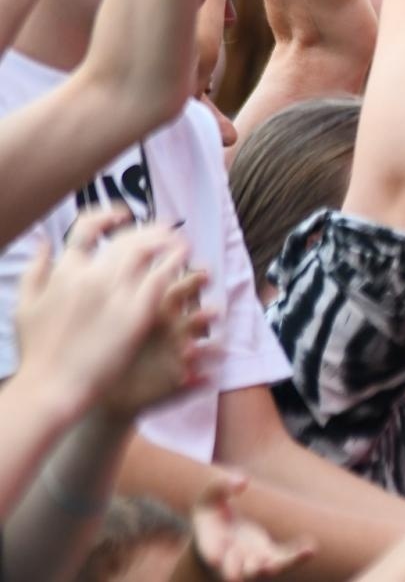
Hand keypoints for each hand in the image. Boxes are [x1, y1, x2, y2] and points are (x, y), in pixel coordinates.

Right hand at [13, 209, 204, 418]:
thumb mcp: (25, 305)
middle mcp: (91, 276)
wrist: (52, 385)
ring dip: (166, 241)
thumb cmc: (37, 350)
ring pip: (147, 252)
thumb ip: (35, 270)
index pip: (87, 228)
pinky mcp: (137, 313)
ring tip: (179, 240)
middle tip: (165, 227)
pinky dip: (174, 263)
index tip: (122, 215)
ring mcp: (115, 293)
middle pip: (125, 239)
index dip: (106, 216)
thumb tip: (45, 240)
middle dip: (148, 229)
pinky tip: (184, 259)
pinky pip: (161, 278)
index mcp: (64, 271)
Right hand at [190, 473, 316, 579]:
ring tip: (276, 565)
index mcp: (211, 542)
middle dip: (234, 570)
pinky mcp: (269, 557)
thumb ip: (221, 485)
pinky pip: (284, 559)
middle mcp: (231, 557)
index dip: (213, 553)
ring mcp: (251, 560)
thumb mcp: (210, 496)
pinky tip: (310, 549)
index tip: (215, 558)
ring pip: (262, 569)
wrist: (222, 535)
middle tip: (235, 578)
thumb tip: (243, 481)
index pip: (211, 549)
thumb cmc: (213, 512)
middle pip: (233, 568)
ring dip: (271, 567)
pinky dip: (296, 557)